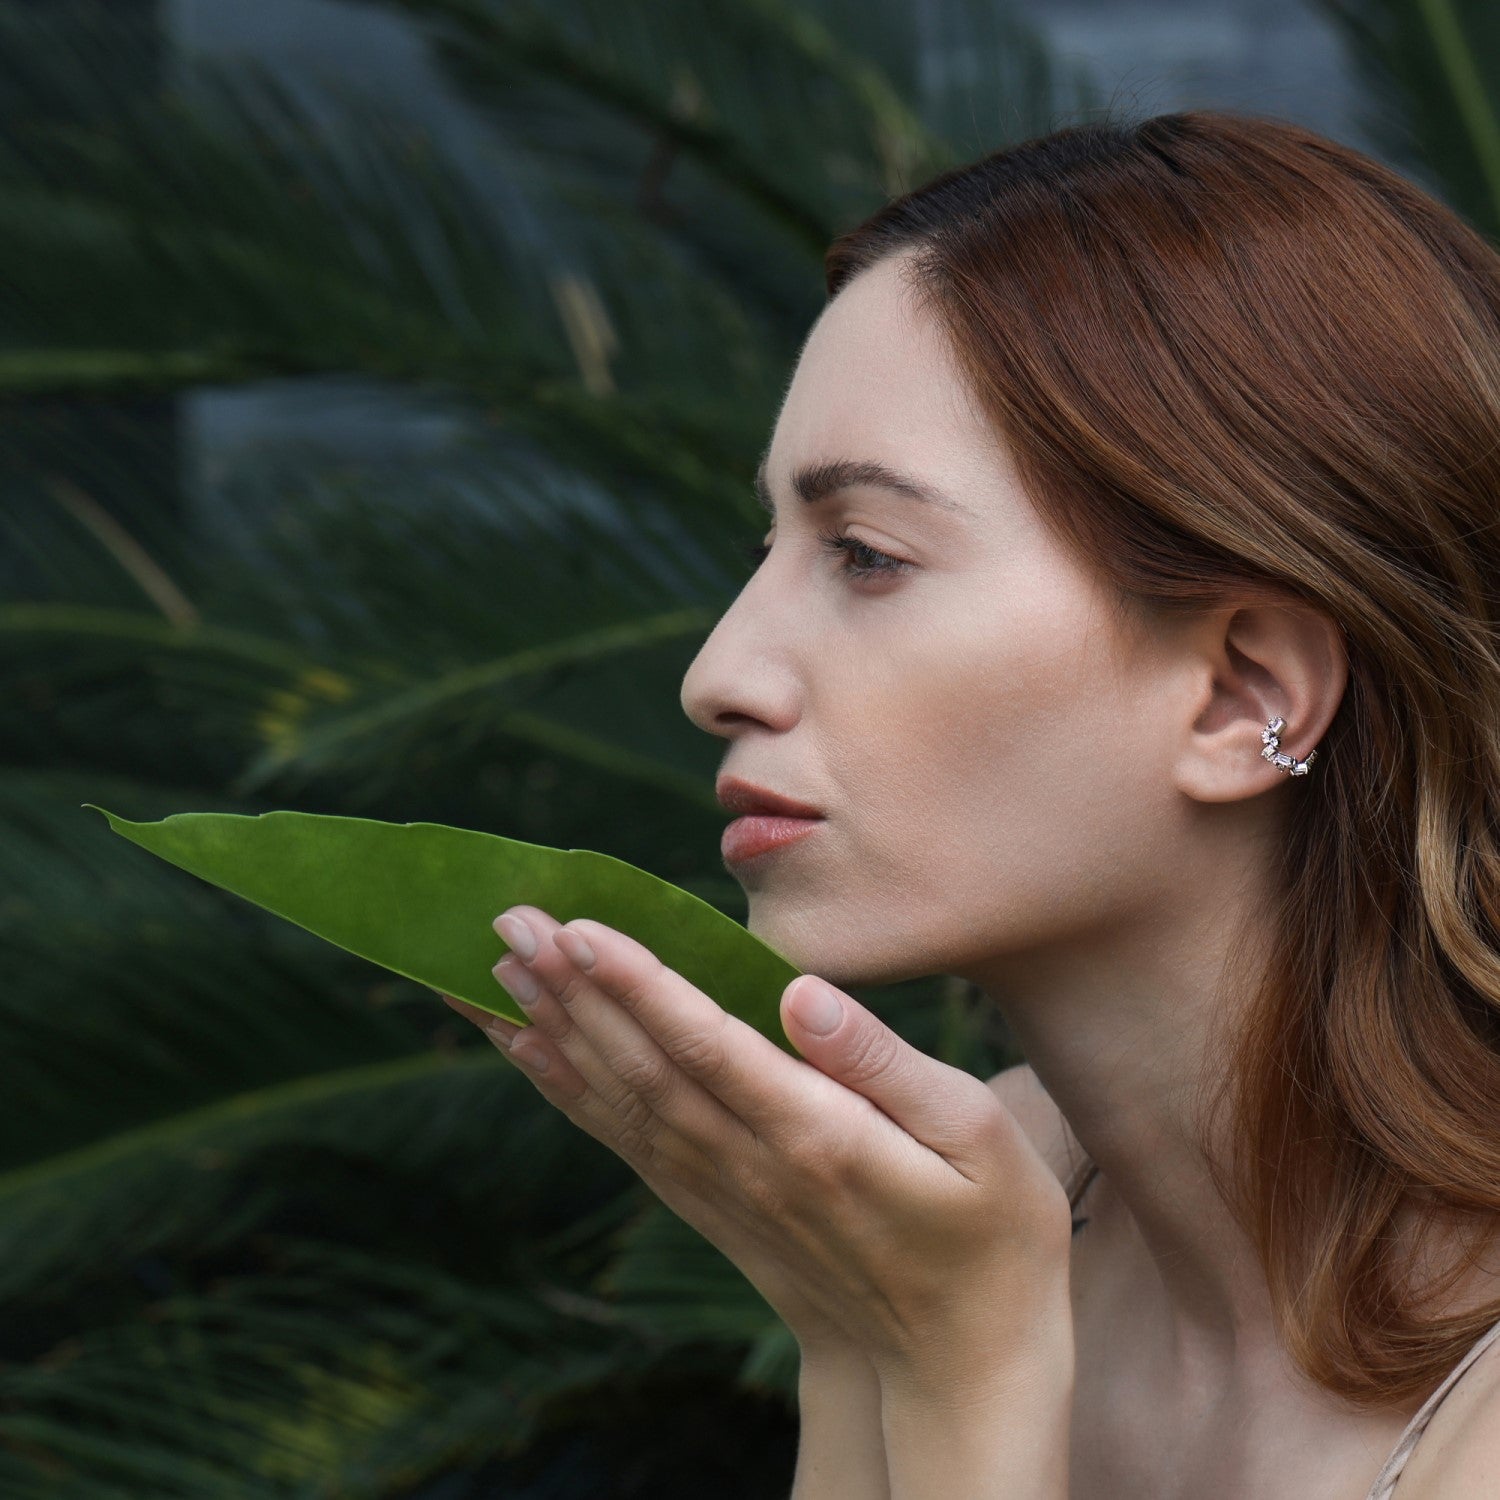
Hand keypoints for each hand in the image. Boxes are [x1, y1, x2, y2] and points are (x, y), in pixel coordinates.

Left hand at [441, 905, 1074, 1369]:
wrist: (956, 1371)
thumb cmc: (992, 1240)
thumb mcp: (981, 1138)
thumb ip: (883, 1063)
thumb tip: (800, 993)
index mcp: (819, 1138)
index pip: (708, 1048)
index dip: (639, 986)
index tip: (575, 928)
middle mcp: (754, 1167)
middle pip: (643, 1068)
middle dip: (570, 991)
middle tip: (507, 920)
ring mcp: (726, 1196)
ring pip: (620, 1104)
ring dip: (553, 1034)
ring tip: (489, 973)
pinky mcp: (714, 1212)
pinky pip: (627, 1144)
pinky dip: (570, 1094)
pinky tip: (532, 1053)